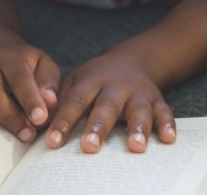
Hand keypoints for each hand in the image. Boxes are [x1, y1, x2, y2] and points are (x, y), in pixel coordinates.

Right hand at [0, 44, 59, 142]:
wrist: (6, 62)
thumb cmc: (31, 72)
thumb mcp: (45, 69)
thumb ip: (49, 83)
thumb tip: (49, 101)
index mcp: (13, 58)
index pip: (21, 77)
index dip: (31, 98)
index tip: (41, 118)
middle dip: (9, 115)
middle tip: (25, 135)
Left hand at [45, 53, 175, 153]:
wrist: (133, 60)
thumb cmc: (97, 79)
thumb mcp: (75, 80)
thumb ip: (60, 100)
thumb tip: (38, 125)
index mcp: (92, 80)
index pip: (75, 101)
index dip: (63, 121)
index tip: (52, 142)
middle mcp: (116, 86)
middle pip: (107, 106)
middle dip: (98, 126)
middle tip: (89, 146)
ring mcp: (139, 93)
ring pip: (139, 110)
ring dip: (138, 128)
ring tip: (135, 146)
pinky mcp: (158, 100)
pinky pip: (165, 112)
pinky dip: (167, 125)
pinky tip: (168, 139)